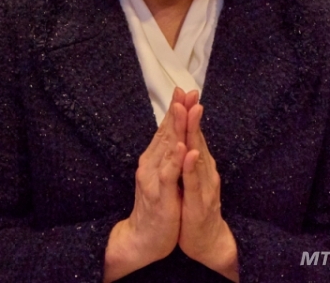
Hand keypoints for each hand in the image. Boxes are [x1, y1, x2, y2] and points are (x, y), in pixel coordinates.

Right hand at [103, 89, 187, 280]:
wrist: (143, 238)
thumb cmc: (157, 207)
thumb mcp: (162, 178)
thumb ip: (166, 157)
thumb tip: (173, 137)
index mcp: (153, 160)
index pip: (166, 130)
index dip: (176, 110)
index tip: (185, 91)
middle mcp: (150, 164)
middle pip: (166, 133)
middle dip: (178, 111)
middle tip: (187, 91)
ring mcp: (154, 178)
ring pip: (167, 149)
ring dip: (177, 128)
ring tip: (185, 109)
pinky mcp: (160, 195)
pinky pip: (169, 175)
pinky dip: (176, 160)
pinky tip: (184, 147)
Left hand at [178, 97, 238, 281]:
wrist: (206, 242)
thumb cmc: (195, 208)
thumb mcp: (190, 179)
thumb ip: (189, 157)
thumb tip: (186, 135)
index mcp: (199, 164)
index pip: (192, 133)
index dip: (188, 112)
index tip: (183, 90)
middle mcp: (204, 171)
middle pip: (197, 138)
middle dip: (192, 115)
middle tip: (189, 93)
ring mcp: (203, 186)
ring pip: (197, 155)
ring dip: (193, 133)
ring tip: (189, 112)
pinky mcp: (198, 203)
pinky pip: (193, 182)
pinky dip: (191, 166)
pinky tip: (189, 152)